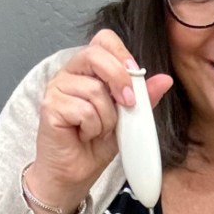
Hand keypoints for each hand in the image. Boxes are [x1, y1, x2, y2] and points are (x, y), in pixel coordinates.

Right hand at [28, 29, 172, 213]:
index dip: (122, 55)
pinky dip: (93, 127)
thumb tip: (164, 79)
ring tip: (99, 130)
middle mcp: (69, 73)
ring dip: (107, 117)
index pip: (104, 40)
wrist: (77, 173)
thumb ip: (143, 97)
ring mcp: (56, 88)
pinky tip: (85, 135)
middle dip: (120, 79)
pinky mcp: (49, 107)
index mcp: (88, 69)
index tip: (136, 76)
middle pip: (95, 55)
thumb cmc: (97, 144)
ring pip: (94, 90)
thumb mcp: (129, 118)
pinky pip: (83, 110)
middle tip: (128, 104)